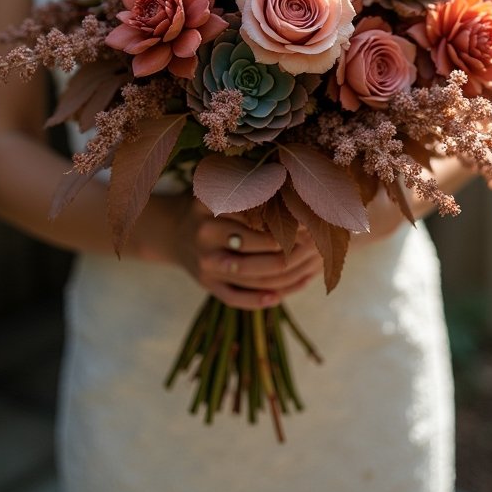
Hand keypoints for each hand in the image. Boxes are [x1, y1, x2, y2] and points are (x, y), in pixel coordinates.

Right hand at [168, 195, 322, 309]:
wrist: (175, 233)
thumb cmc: (212, 207)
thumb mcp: (223, 191)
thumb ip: (251, 192)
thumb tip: (297, 196)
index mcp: (211, 206)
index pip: (256, 215)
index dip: (287, 220)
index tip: (311, 220)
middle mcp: (205, 235)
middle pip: (257, 247)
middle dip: (291, 248)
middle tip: (316, 244)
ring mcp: (205, 264)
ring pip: (251, 275)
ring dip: (284, 275)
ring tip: (309, 269)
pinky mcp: (206, 285)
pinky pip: (236, 298)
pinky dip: (260, 300)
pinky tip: (280, 296)